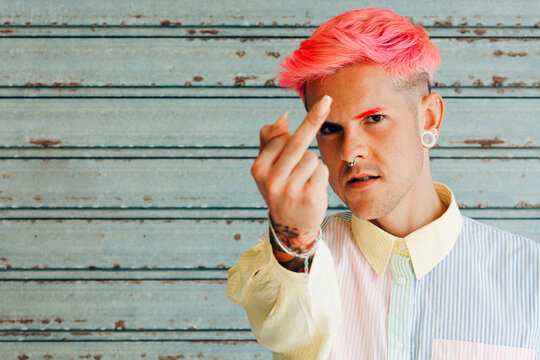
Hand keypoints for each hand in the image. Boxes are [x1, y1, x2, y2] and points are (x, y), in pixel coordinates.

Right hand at [251, 95, 332, 247]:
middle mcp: (272, 180)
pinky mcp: (309, 198)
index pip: (279, 138)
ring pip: (312, 157)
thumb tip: (283, 117)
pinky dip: (321, 176)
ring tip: (304, 180)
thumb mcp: (267, 168)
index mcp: (258, 169)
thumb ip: (270, 140)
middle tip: (326, 100)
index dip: (294, 129)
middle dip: (313, 118)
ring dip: (313, 165)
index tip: (315, 105)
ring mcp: (290, 190)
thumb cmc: (280, 188)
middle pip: (297, 142)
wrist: (290, 226)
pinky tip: (312, 187)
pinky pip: (322, 170)